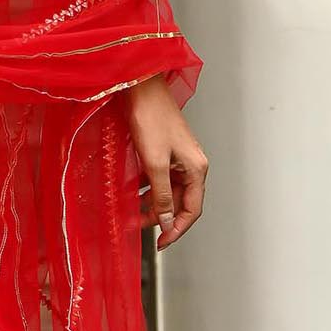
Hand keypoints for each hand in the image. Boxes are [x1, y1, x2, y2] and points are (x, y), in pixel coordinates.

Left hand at [123, 74, 207, 250]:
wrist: (140, 88)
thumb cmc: (150, 119)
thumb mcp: (154, 163)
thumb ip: (161, 194)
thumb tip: (167, 220)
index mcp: (197, 169)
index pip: (193, 210)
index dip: (178, 229)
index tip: (161, 242)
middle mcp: (192, 165)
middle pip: (181, 202)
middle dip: (162, 217)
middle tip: (139, 227)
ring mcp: (180, 158)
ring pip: (169, 191)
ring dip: (153, 204)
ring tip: (133, 213)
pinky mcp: (166, 151)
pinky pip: (160, 178)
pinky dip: (148, 189)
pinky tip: (134, 193)